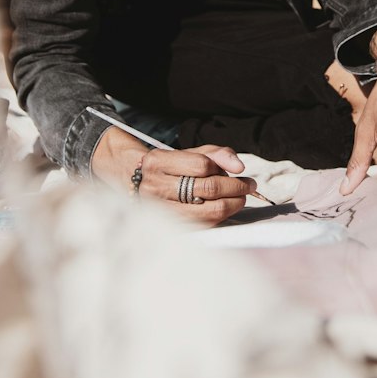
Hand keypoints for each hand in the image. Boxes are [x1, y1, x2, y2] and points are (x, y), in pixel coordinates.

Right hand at [91, 127, 254, 225]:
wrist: (128, 179)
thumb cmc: (165, 165)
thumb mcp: (187, 152)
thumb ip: (216, 154)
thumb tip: (239, 166)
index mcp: (158, 162)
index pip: (201, 165)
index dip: (227, 171)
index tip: (243, 174)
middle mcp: (155, 185)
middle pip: (207, 188)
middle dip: (235, 189)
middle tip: (248, 187)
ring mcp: (159, 208)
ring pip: (205, 211)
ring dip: (231, 206)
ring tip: (240, 199)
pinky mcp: (165, 225)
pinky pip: (199, 225)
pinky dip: (217, 218)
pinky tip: (224, 211)